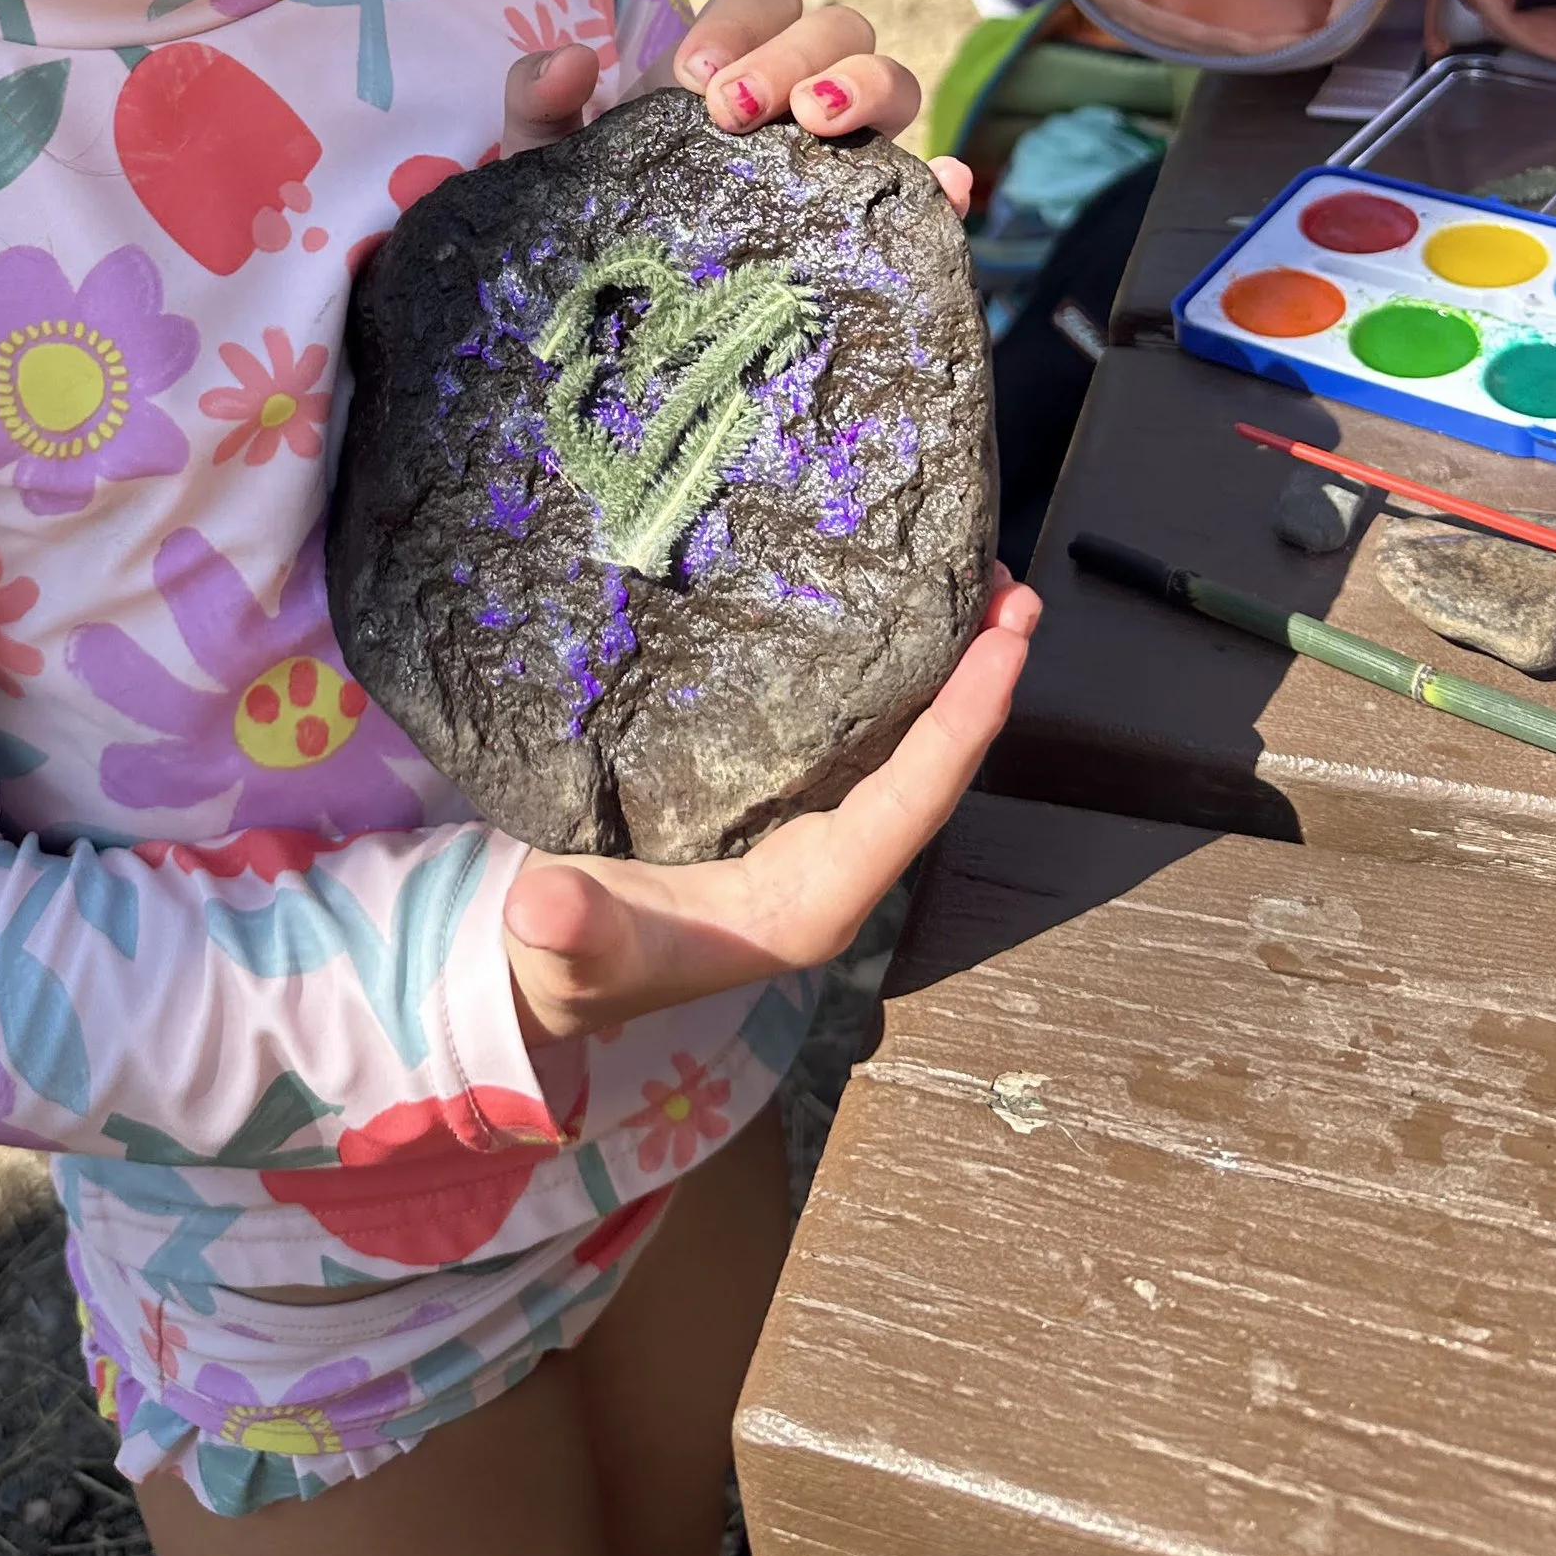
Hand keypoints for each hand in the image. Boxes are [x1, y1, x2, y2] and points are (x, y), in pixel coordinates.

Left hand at [500, 0, 973, 216]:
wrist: (611, 337)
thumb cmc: (588, 228)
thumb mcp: (550, 167)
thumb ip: (538, 102)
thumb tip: (575, 61)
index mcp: (731, 66)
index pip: (764, 1)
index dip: (740, 22)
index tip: (694, 77)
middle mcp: (800, 98)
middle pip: (837, 29)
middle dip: (793, 54)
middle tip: (736, 113)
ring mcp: (846, 159)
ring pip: (894, 83)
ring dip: (868, 87)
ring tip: (820, 121)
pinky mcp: (879, 230)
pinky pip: (933, 196)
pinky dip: (950, 182)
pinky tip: (950, 185)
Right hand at [502, 569, 1039, 1044]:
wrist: (549, 970)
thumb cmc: (568, 963)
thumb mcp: (564, 950)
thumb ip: (568, 932)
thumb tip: (544, 913)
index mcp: (811, 900)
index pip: (912, 803)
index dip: (964, 723)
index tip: (1005, 641)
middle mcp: (834, 866)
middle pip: (934, 769)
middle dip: (980, 682)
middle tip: (1010, 589)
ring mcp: (814, 834)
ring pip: (908, 750)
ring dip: (948, 672)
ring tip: (976, 586)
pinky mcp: (784, 803)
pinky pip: (862, 738)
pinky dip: (892, 676)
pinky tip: (887, 614)